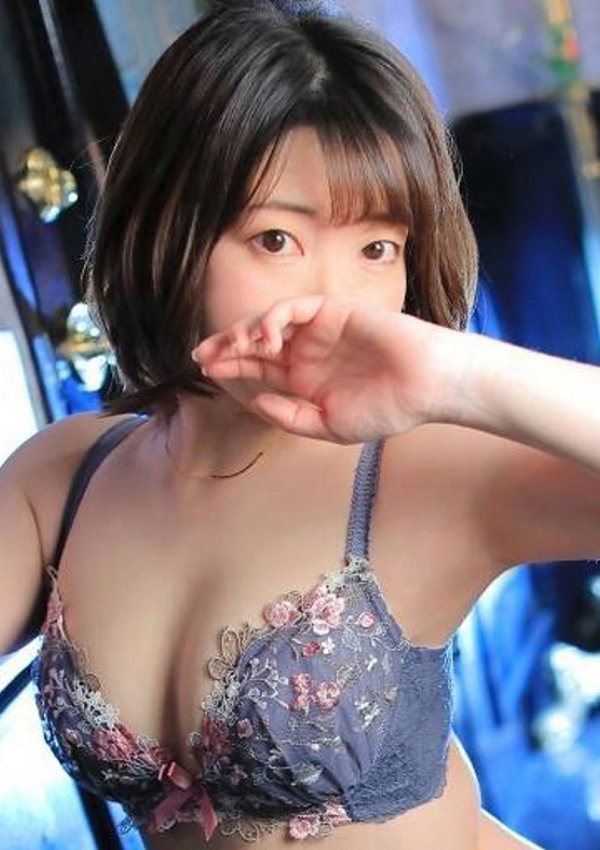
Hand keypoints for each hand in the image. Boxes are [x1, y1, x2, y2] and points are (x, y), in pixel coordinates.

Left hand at [191, 294, 465, 443]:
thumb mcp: (328, 425)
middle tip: (200, 355)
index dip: (230, 366)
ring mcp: (318, 330)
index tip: (205, 371)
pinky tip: (266, 338)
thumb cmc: (384, 409)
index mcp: (304, 378)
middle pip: (256, 342)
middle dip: (226, 346)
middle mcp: (306, 351)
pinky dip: (274, 319)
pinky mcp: (332, 311)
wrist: (424, 388)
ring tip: (230, 348)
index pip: (259, 368)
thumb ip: (291, 416)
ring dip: (244, 332)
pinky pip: (294, 309)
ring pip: (269, 322)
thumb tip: (254, 400)